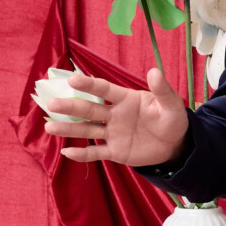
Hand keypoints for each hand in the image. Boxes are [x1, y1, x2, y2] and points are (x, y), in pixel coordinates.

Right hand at [44, 69, 189, 165]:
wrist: (175, 144)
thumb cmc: (171, 119)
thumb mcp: (171, 104)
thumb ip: (162, 90)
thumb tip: (155, 71)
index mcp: (126, 99)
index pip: (104, 89)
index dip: (89, 84)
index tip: (72, 79)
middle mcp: (114, 114)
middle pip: (89, 109)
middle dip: (71, 106)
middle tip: (52, 103)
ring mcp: (113, 133)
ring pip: (87, 130)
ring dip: (69, 129)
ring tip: (50, 127)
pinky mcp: (115, 151)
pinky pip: (96, 152)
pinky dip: (82, 154)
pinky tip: (67, 153)